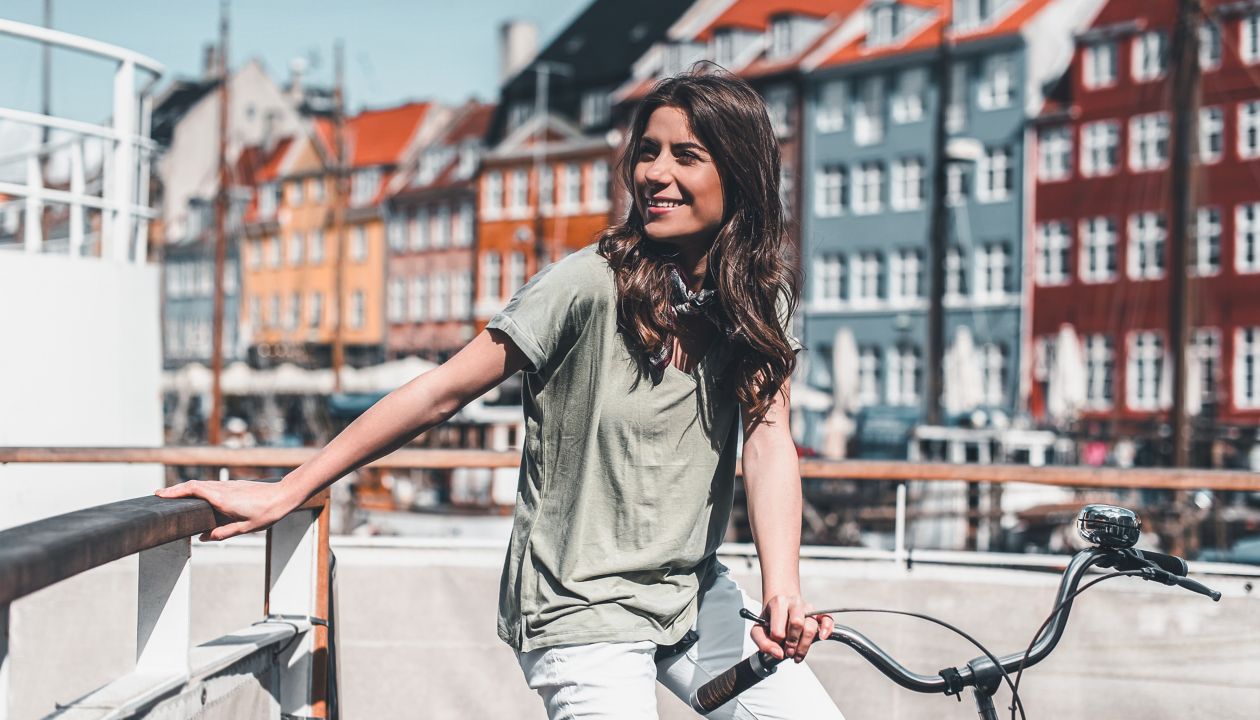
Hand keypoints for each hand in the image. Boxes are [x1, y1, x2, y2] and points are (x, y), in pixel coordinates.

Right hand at [155, 478, 300, 540]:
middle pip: (194, 485)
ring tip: (174, 497)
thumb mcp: (245, 528)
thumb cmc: (267, 512)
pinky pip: (212, 485)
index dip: (175, 491)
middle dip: (176, 490)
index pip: (193, 490)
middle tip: (160, 496)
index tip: (159, 494)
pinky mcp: (234, 486)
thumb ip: (223, 533)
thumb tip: (204, 537)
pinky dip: (199, 489)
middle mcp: (223, 489)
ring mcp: (229, 485)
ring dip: (187, 488)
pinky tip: (198, 496)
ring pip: (203, 484)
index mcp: (222, 499)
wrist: (284, 495)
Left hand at [751, 594, 834, 662]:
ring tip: (797, 654)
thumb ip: (763, 643)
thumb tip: (778, 654)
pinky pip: (827, 620)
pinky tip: (821, 637)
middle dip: (792, 643)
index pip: (778, 629)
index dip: (776, 642)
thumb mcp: (758, 630)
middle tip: (787, 652)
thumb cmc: (770, 619)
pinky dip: (827, 629)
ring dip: (804, 645)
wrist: (780, 605)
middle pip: (797, 624)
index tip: (776, 646)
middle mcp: (794, 603)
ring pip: (811, 627)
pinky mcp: (819, 614)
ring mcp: (808, 608)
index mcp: (778, 603)